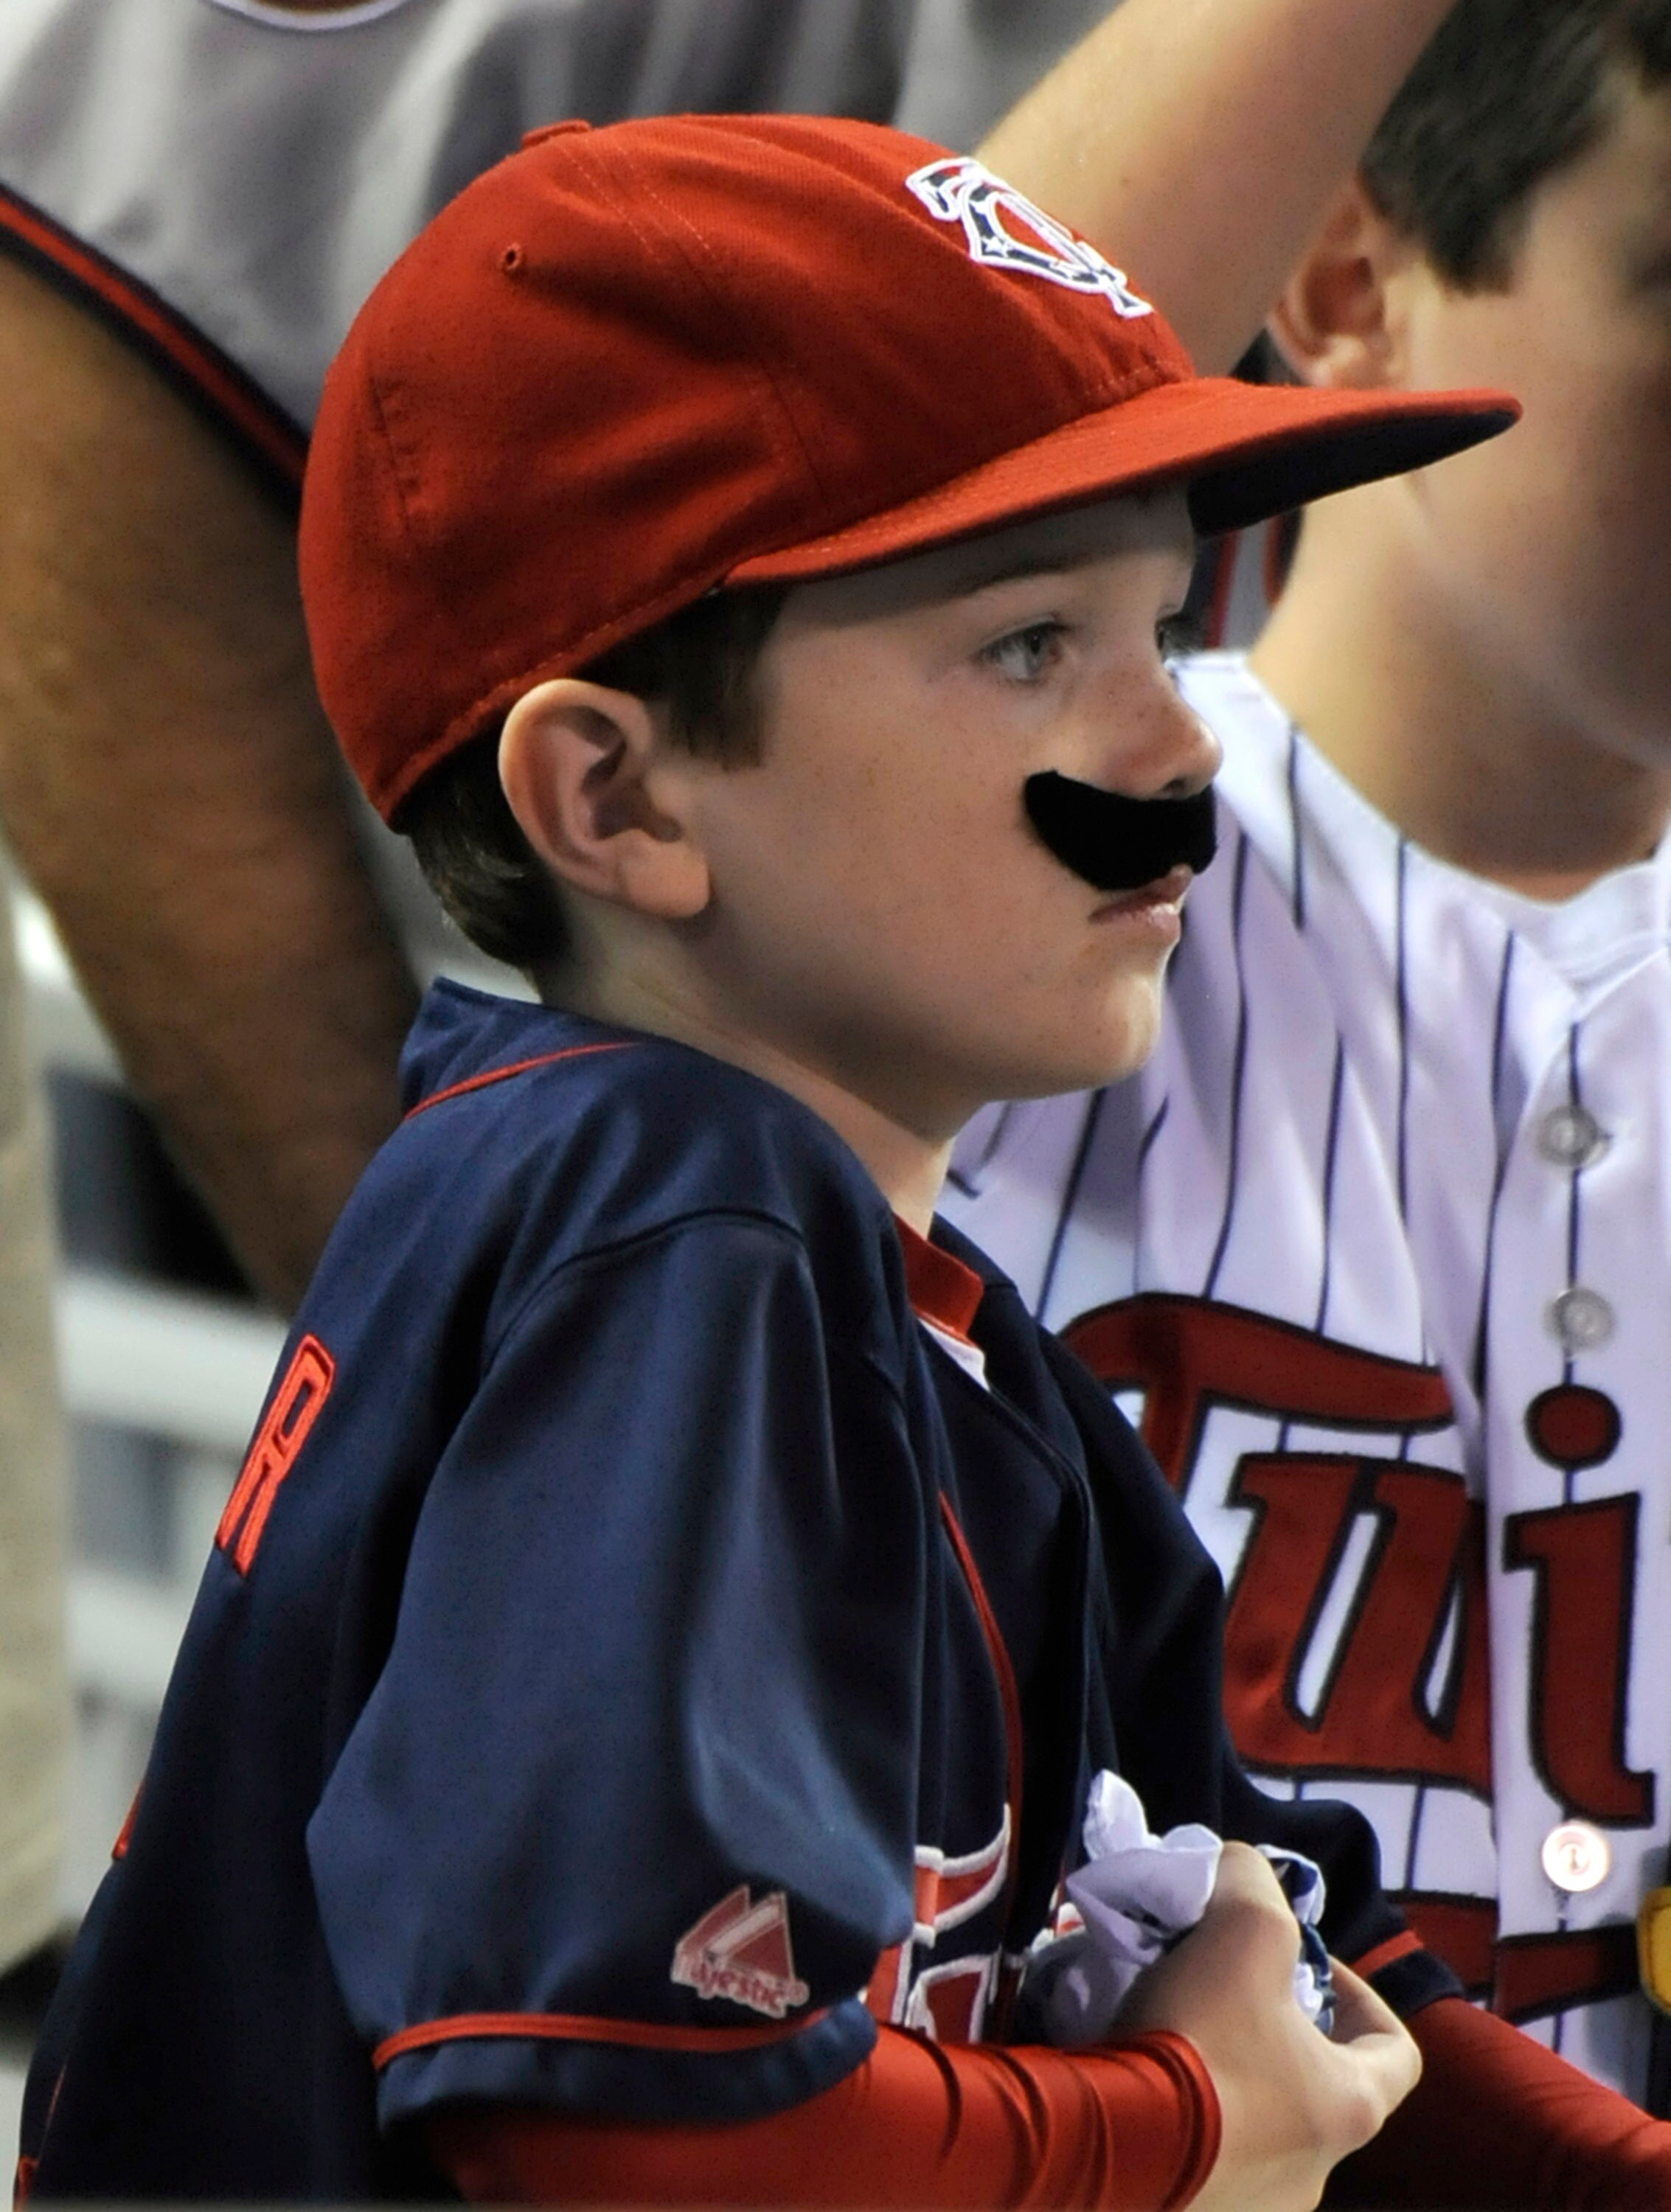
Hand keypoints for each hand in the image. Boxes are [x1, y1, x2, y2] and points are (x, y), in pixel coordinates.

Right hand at [1116, 1842, 1420, 2211]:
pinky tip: (1146, 2076)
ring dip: (1227, 2072)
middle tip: (1224, 1989)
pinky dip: (1187, 2113)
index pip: (1397, 2051)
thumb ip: (1253, 1880)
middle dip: (1273, 2029)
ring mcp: (1256, 2206)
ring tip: (1175, 2028)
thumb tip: (1239, 1870)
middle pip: (1313, 2083)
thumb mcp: (1242, 1926)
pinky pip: (1206, 2156)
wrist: (1119, 2140)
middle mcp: (1316, 2173)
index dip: (1360, 1995)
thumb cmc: (1205, 2035)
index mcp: (1350, 2109)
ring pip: (1257, 2123)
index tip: (1307, 1964)